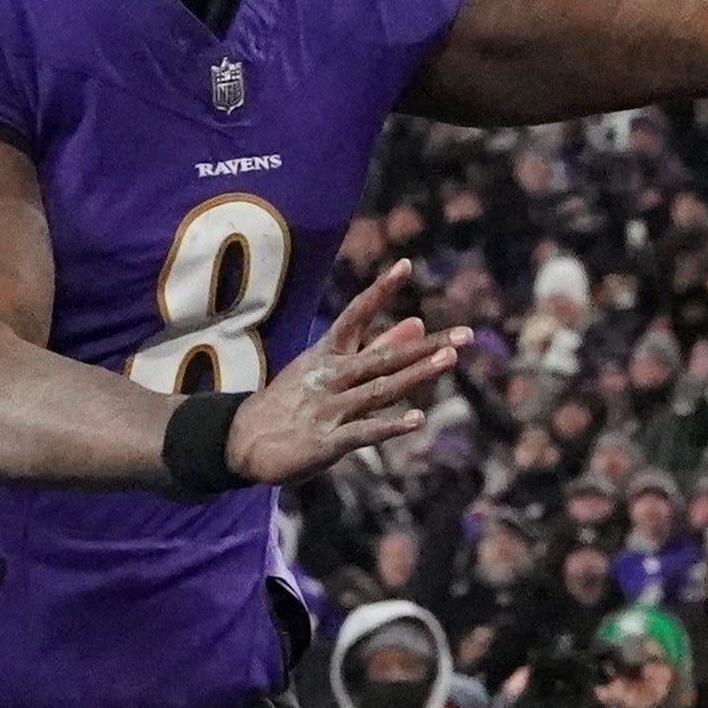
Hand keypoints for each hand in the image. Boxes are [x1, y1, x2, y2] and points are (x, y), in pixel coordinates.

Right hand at [222, 263, 464, 485]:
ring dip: (414, 375)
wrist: (242, 442)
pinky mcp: (327, 442)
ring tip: (449, 360)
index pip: (355, 315)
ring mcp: (329, 408)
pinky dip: (389, 426)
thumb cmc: (292, 402)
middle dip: (424, 346)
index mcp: (327, 355)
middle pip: (383, 357)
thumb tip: (418, 324)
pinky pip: (363, 431)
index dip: (379, 291)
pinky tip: (416, 420)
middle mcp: (330, 377)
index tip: (405, 265)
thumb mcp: (327, 368)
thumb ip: (377, 347)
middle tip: (465, 334)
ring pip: (379, 390)